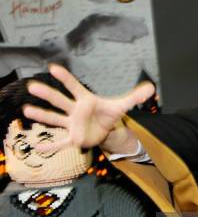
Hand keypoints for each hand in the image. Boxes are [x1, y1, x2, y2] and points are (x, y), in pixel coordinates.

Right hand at [23, 64, 154, 151]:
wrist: (105, 129)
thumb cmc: (108, 114)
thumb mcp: (122, 106)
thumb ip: (135, 97)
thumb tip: (152, 87)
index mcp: (85, 100)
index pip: (74, 86)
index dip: (66, 78)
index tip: (54, 67)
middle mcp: (75, 110)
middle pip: (60, 101)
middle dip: (48, 94)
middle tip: (32, 85)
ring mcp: (71, 124)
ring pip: (55, 119)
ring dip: (42, 116)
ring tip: (27, 110)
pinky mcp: (73, 138)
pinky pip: (60, 143)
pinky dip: (50, 147)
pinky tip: (38, 148)